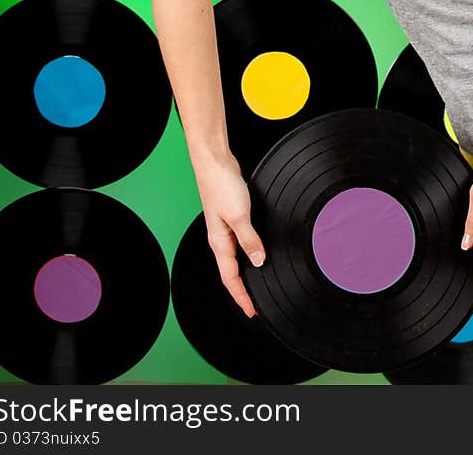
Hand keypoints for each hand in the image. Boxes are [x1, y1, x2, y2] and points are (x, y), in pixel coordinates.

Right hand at [193, 151, 266, 318]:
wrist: (214, 161)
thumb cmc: (221, 186)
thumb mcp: (240, 216)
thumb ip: (250, 240)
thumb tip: (258, 261)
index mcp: (219, 243)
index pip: (230, 279)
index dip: (241, 297)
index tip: (252, 311)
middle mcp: (220, 238)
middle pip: (231, 272)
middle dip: (242, 290)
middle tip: (256, 304)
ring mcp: (225, 227)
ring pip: (235, 258)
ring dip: (245, 273)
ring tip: (257, 284)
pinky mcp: (231, 216)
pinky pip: (240, 242)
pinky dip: (247, 253)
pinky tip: (255, 252)